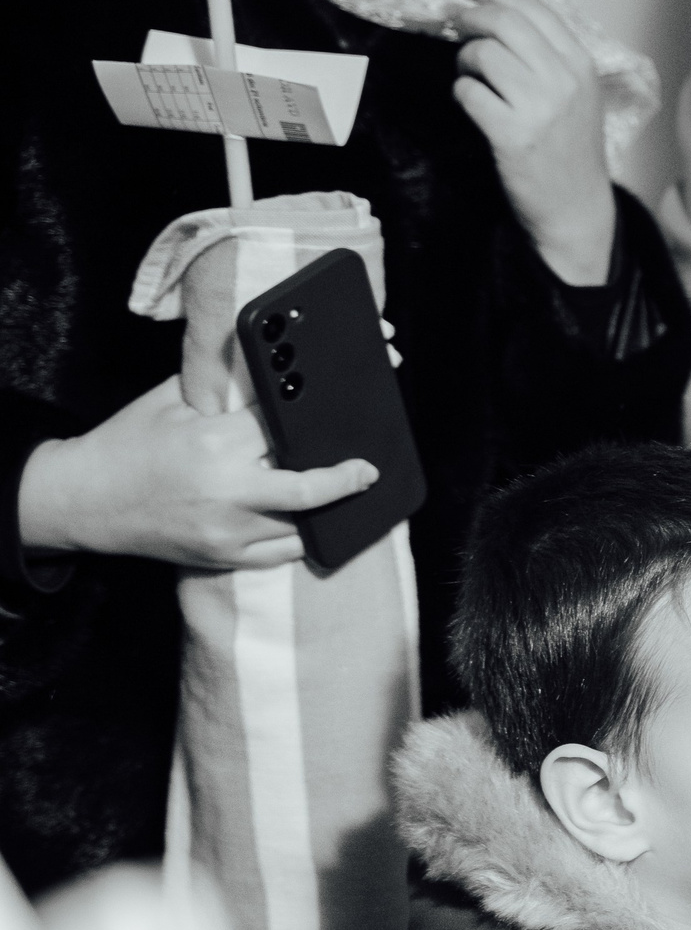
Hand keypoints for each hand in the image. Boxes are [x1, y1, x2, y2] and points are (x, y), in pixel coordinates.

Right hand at [17, 377, 375, 569]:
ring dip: (330, 511)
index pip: (282, 430)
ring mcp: (229, 531)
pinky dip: (306, 538)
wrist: (83, 501)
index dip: (309, 422)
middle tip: (368, 470)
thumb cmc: (128, 444)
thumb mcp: (170, 401)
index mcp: (214, 444)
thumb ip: (218, 387)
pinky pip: (284, 553)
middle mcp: (228, 490)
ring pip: (303, 525)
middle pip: (309, 487)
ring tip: (351, 496)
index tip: (336, 415)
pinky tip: (322, 525)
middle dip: (346, 478)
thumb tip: (261, 371)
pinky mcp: (225, 558)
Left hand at [454, 0, 615, 285]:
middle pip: (504, 22)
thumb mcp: (577, 95)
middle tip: (456, 24)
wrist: (576, 209)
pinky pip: (468, 92)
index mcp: (581, 65)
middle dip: (471, 17)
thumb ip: (549, 55)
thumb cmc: (570, 150)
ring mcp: (540, 108)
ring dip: (465, 60)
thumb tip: (496, 15)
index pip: (533, 9)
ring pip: (483, 54)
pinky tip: (474, 106)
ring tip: (471, 75)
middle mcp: (564, 81)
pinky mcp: (513, 135)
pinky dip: (462, 93)